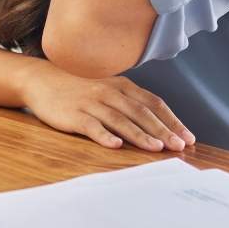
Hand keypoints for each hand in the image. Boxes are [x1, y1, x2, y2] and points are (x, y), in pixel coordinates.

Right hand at [20, 61, 195, 151]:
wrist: (41, 79)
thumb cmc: (77, 86)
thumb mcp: (105, 87)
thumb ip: (128, 100)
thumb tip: (157, 122)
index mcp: (120, 85)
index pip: (152, 102)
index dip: (172, 120)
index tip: (188, 137)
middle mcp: (108, 92)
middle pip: (140, 112)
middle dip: (163, 130)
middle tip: (180, 146)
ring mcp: (91, 103)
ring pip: (120, 120)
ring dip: (140, 135)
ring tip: (156, 148)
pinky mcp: (73, 114)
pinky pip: (91, 126)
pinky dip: (104, 135)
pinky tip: (115, 146)